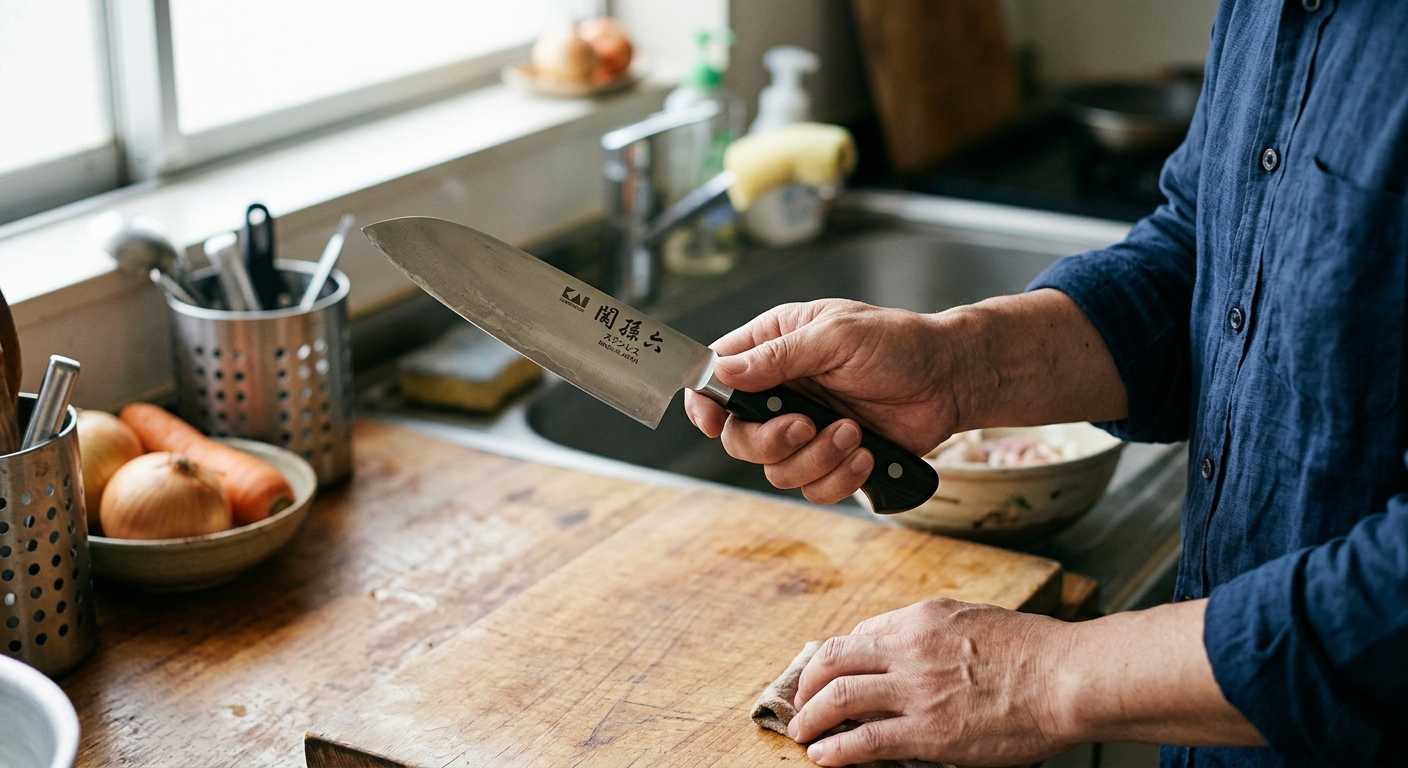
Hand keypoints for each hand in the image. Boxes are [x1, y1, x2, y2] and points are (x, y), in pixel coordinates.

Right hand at [683, 300, 973, 503]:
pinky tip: (867, 455)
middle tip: (805, 425)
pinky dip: (839, 478)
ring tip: (854, 433)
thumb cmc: (899, 343)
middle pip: (737, 436)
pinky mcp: (833, 460)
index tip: (712, 422)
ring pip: (775, 470)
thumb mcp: (836, 336)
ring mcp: (806, 429)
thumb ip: (778, 356)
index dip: (704, 403)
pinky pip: (813, 489)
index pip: (715, 377)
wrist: (951, 379)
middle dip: (769, 440)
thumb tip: (722, 372)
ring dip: (815, 458)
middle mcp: (783, 391)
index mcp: (774, 348)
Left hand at [788, 599, 1074, 766]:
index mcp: (921, 619)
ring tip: (800, 732)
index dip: (837, 659)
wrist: (1068, 678)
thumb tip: (908, 649)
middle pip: (833, 660)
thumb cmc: (1036, 652)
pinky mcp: (928, 733)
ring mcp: (916, 691)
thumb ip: (935, 634)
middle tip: (799, 702)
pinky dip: (834, 750)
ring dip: (809, 717)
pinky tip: (822, 757)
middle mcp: (909, 649)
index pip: (860, 635)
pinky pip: (864, 741)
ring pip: (838, 697)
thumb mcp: (975, 620)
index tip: (829, 675)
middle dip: (807, 684)